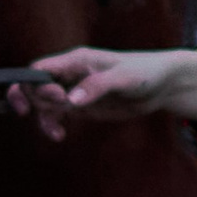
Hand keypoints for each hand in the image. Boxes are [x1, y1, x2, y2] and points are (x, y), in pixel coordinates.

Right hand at [9, 46, 196, 141]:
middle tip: (60, 111)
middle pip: (34, 87)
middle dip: (37, 102)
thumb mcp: (123, 78)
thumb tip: (70, 100)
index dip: (36, 85)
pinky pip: (55, 115)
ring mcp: (73, 91)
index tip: (57, 99)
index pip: (40, 69)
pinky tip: (59, 135)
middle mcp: (69, 74)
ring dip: (42, 118)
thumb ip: (97, 86)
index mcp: (76, 60)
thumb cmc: (144, 72)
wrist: (161, 85)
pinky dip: (52, 125)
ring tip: (57, 133)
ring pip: (41, 104)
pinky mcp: (80, 106)